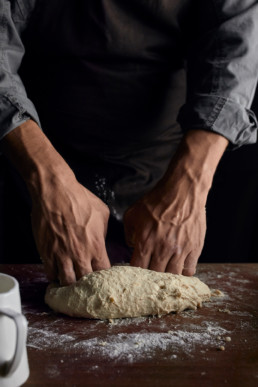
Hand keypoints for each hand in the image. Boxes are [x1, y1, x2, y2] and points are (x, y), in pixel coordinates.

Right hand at [31, 175, 110, 284]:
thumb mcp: (102, 212)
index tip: (102, 276)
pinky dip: (54, 275)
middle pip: (86, 282)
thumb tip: (101, 238)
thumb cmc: (79, 199)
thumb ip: (104, 231)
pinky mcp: (46, 252)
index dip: (104, 277)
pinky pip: (50, 272)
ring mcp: (62, 255)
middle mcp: (80, 254)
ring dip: (70, 283)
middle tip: (87, 282)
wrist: (55, 192)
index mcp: (96, 246)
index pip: (104, 272)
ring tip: (71, 280)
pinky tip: (57, 272)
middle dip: (87, 284)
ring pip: (67, 281)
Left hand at [124, 129, 227, 275]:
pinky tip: (178, 267)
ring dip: (166, 276)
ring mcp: (180, 251)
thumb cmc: (157, 201)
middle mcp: (162, 250)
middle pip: (154, 275)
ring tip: (164, 272)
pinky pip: (189, 270)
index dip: (134, 273)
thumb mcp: (132, 214)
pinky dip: (183, 272)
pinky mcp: (194, 249)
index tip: (135, 271)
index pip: (136, 269)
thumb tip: (132, 245)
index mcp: (145, 242)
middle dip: (149, 277)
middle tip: (149, 273)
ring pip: (172, 276)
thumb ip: (128, 233)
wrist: (182, 191)